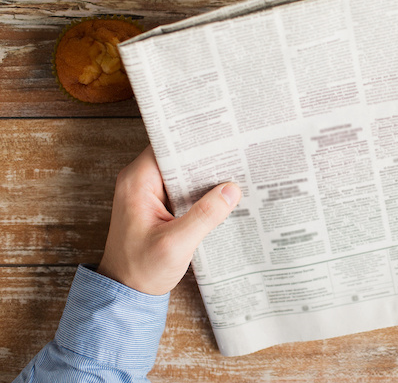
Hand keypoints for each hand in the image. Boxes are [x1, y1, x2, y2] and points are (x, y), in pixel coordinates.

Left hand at [97, 146, 241, 294]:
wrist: (125, 292)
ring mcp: (148, 193)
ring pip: (182, 173)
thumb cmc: (141, 269)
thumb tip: (232, 190)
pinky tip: (221, 195)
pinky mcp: (157, 205)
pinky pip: (182, 188)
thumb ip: (205, 215)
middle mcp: (140, 181)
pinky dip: (200, 191)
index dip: (195, 142)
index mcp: (137, 182)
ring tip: (234, 174)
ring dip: (205, 176)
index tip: (222, 140)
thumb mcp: (176, 243)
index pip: (169, 146)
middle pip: (178, 157)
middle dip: (206, 159)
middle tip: (236, 157)